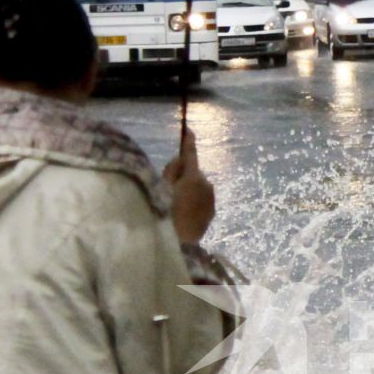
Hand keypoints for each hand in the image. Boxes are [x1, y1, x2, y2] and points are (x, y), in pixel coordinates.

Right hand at [163, 126, 215, 246]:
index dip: (189, 142)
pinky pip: (201, 200)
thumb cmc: (166, 214)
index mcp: (193, 177)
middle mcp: (206, 185)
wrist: (180, 244)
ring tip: (174, 205)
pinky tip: (182, 214)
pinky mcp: (211, 212)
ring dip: (189, 190)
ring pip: (198, 187)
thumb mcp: (161, 188)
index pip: (190, 155)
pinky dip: (193, 201)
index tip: (189, 130)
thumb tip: (181, 161)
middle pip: (193, 173)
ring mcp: (211, 199)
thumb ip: (171, 171)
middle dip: (184, 176)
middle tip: (168, 189)